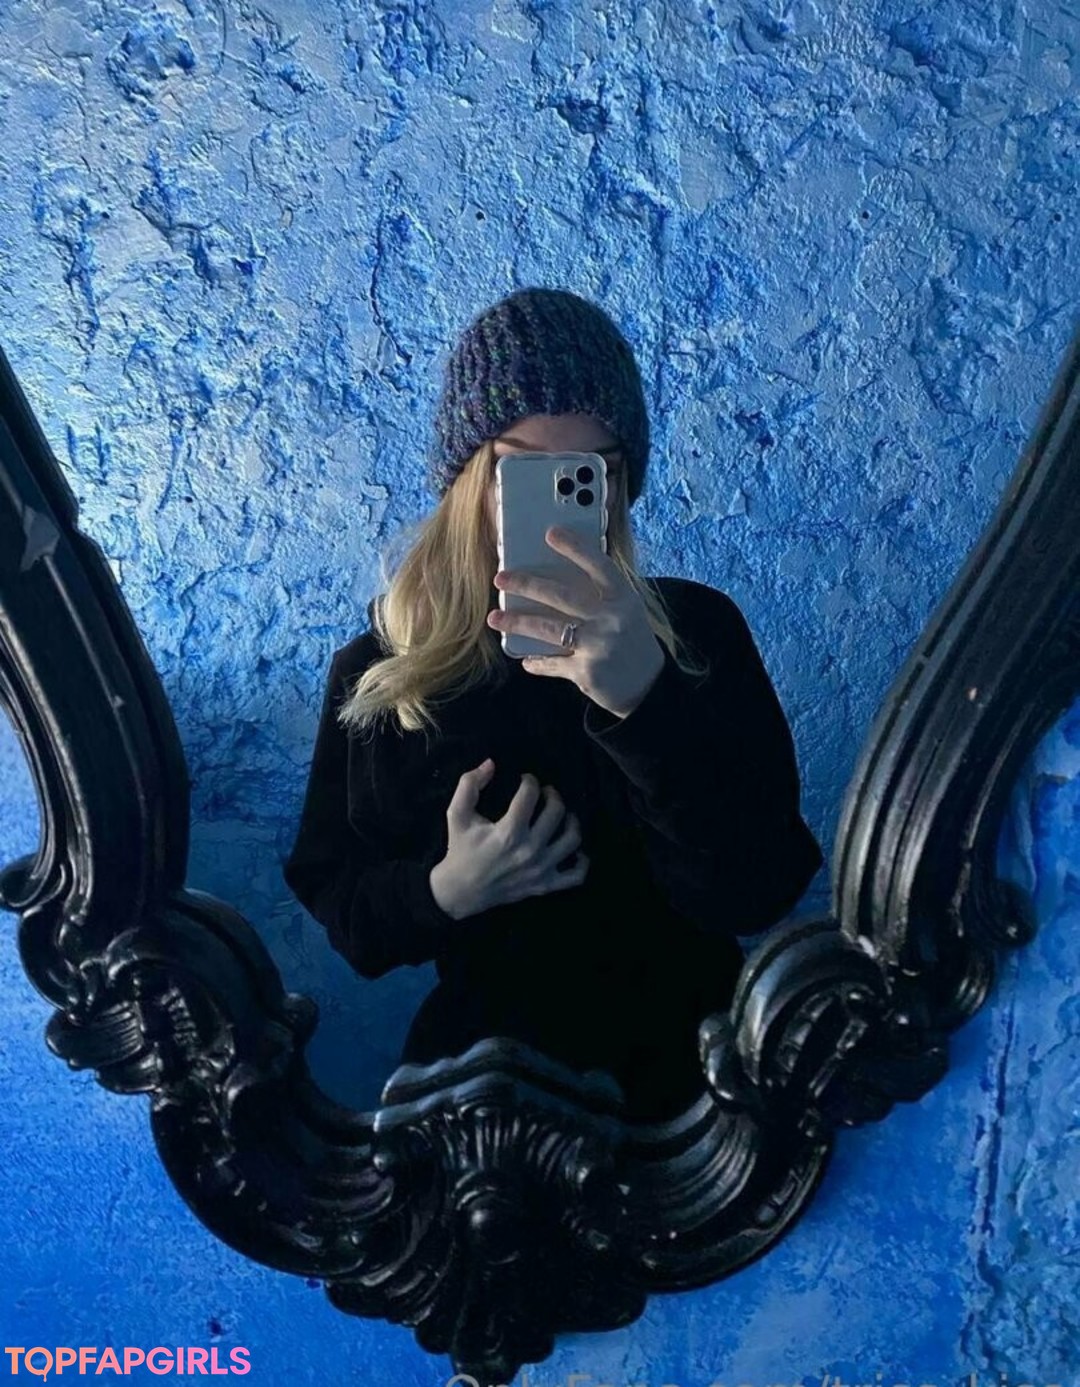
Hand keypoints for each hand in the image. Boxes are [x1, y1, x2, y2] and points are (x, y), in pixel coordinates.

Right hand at [428, 758, 589, 919]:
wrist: (461, 892)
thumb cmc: (461, 850)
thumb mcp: (457, 815)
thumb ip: (469, 784)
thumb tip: (491, 763)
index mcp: (509, 832)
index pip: (530, 794)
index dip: (530, 781)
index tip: (526, 780)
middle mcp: (530, 850)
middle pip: (557, 812)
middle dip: (553, 795)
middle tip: (546, 793)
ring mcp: (541, 869)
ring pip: (572, 839)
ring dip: (571, 821)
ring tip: (562, 815)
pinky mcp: (546, 885)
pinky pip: (576, 875)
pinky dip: (582, 862)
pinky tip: (575, 850)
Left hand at [486, 526, 666, 718]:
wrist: (648, 686)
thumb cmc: (631, 641)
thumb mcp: (626, 612)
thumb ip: (600, 596)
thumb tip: (554, 578)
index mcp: (623, 599)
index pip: (599, 566)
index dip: (575, 548)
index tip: (550, 533)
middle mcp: (611, 619)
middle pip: (562, 596)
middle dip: (526, 585)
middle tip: (500, 578)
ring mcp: (598, 646)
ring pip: (548, 629)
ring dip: (517, 622)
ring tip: (495, 618)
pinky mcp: (586, 672)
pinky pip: (551, 663)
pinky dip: (536, 662)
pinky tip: (526, 660)